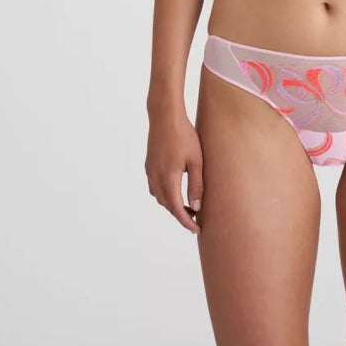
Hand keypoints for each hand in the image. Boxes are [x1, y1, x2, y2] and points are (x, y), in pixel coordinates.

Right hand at [145, 109, 203, 235]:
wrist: (165, 116)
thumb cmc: (184, 135)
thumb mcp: (196, 160)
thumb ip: (196, 185)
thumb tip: (196, 206)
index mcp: (168, 179)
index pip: (176, 209)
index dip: (186, 221)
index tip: (196, 229)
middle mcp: (155, 178)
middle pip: (167, 205)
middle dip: (180, 214)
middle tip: (196, 216)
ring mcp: (150, 171)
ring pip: (159, 197)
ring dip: (172, 204)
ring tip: (188, 203)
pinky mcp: (149, 165)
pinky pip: (155, 187)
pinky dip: (164, 193)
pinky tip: (175, 188)